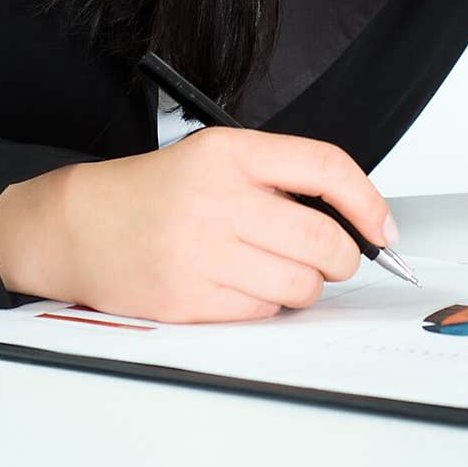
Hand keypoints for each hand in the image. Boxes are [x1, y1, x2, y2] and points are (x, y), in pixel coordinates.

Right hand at [1, 129, 395, 323]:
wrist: (83, 224)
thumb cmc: (157, 190)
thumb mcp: (219, 156)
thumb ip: (282, 176)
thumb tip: (356, 216)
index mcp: (233, 153)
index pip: (326, 168)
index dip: (368, 202)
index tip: (383, 228)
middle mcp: (219, 199)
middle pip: (323, 240)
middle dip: (344, 257)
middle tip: (337, 257)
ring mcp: (203, 252)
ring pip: (300, 285)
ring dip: (306, 285)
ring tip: (282, 269)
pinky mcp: (190, 298)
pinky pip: (263, 313)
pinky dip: (268, 305)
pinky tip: (245, 285)